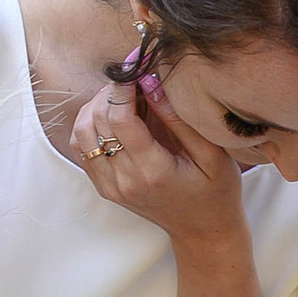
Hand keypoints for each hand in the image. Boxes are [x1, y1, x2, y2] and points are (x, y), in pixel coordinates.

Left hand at [72, 70, 249, 273]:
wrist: (204, 231)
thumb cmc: (216, 192)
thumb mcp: (213, 155)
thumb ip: (179, 119)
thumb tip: (150, 82)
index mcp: (152, 172)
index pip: (119, 118)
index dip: (122, 85)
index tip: (135, 65)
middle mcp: (124, 181)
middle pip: (96, 121)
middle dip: (111, 91)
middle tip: (133, 78)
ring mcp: (110, 186)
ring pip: (81, 132)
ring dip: (96, 105)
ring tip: (123, 96)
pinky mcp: (104, 187)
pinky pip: (82, 147)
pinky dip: (91, 123)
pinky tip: (113, 115)